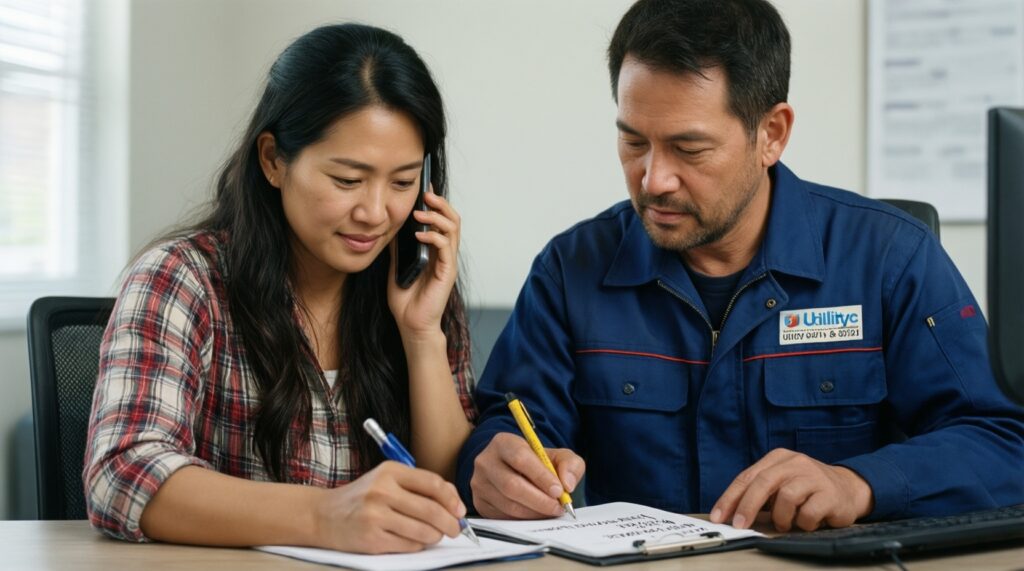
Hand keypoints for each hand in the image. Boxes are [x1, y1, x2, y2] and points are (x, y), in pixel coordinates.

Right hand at [311, 461, 466, 553]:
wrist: (323, 515)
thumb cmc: (362, 498)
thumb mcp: (386, 480)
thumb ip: (418, 487)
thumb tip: (454, 504)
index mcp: (390, 471)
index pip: (433, 484)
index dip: (452, 499)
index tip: (460, 511)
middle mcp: (382, 491)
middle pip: (432, 510)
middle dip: (450, 523)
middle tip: (455, 529)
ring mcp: (375, 515)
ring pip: (424, 531)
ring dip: (435, 536)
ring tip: (433, 535)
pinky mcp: (372, 539)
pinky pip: (409, 545)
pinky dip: (417, 545)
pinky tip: (412, 540)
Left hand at [388, 190, 460, 338]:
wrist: (411, 325)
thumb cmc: (406, 301)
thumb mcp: (396, 266)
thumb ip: (397, 249)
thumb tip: (390, 228)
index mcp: (435, 251)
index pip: (441, 221)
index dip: (436, 203)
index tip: (424, 188)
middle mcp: (445, 254)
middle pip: (452, 220)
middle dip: (440, 203)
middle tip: (426, 194)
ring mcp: (447, 263)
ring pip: (453, 229)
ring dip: (438, 216)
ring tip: (421, 212)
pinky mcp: (446, 273)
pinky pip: (446, 248)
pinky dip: (434, 237)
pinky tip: (420, 235)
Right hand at [470, 432, 584, 518]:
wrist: (517, 471)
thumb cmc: (538, 462)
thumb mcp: (558, 455)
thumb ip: (569, 464)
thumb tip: (567, 484)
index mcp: (503, 443)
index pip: (520, 459)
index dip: (541, 477)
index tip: (559, 491)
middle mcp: (485, 461)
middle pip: (512, 485)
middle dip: (539, 500)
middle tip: (558, 507)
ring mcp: (479, 483)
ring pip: (508, 504)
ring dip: (534, 512)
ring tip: (550, 511)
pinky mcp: (480, 502)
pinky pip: (503, 516)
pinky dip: (524, 519)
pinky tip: (536, 514)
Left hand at [710, 448, 873, 531]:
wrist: (848, 489)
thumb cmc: (806, 489)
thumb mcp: (781, 484)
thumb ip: (759, 494)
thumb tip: (733, 515)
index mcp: (778, 458)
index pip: (747, 477)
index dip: (730, 497)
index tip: (718, 516)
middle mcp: (795, 462)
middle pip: (763, 483)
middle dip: (747, 506)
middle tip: (739, 526)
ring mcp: (813, 476)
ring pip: (785, 498)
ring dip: (781, 517)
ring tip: (786, 522)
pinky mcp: (830, 494)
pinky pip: (807, 513)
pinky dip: (802, 523)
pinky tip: (807, 522)